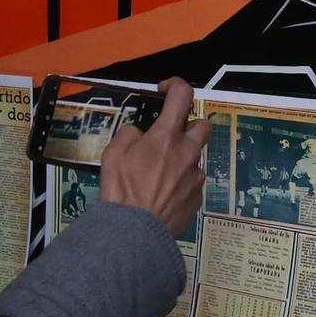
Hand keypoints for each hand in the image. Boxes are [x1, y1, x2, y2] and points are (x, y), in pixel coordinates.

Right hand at [99, 78, 209, 234]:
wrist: (135, 231)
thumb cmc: (121, 188)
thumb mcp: (113, 153)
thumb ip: (129, 135)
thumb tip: (140, 134)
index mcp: (167, 135)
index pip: (183, 95)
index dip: (175, 85)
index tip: (164, 91)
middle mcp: (188, 152)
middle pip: (202, 125)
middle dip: (189, 125)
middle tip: (169, 137)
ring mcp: (195, 176)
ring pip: (195, 158)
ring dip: (181, 159)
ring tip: (159, 176)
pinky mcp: (197, 198)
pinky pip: (192, 183)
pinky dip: (180, 184)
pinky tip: (162, 196)